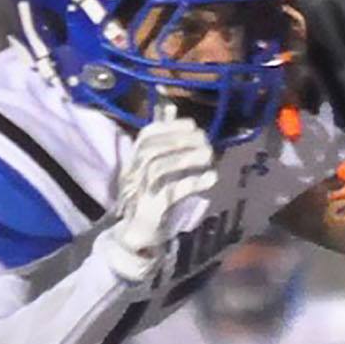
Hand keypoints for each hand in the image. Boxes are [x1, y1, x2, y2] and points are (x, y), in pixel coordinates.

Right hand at [99, 109, 218, 281]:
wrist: (136, 236)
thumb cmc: (148, 197)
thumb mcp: (154, 167)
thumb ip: (163, 140)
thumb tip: (169, 107)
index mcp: (133, 162)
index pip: (145, 137)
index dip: (168, 127)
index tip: (192, 124)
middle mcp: (133, 174)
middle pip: (152, 150)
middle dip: (180, 141)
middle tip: (205, 140)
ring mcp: (140, 192)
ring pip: (159, 168)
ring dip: (186, 159)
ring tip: (209, 156)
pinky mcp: (150, 210)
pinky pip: (171, 193)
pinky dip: (192, 183)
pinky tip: (211, 179)